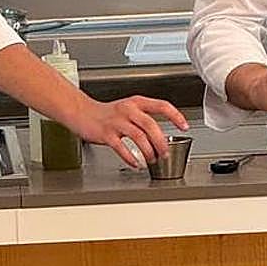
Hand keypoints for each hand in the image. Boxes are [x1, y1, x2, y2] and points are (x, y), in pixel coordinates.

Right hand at [71, 96, 188, 168]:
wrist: (82, 112)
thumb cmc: (107, 113)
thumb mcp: (128, 109)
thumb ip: (144, 119)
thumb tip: (161, 137)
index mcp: (136, 102)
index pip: (162, 105)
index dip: (175, 116)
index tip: (184, 126)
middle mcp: (128, 109)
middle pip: (151, 125)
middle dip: (161, 142)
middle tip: (164, 153)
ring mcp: (116, 121)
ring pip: (139, 137)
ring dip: (148, 151)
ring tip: (151, 159)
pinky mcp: (106, 133)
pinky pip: (122, 147)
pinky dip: (131, 157)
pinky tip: (136, 163)